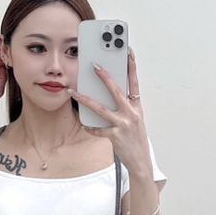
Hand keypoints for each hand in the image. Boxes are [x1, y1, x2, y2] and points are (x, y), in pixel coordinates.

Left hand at [75, 47, 149, 173]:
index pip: (134, 83)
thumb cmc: (136, 139)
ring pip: (101, 109)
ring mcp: (123, 124)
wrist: (140, 161)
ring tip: (74, 93)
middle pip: (116, 91)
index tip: (127, 53)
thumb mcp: (135, 120)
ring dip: (85, 100)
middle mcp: (131, 114)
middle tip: (95, 66)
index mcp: (137, 107)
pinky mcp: (115, 136)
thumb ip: (125, 107)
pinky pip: (98, 129)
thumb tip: (110, 95)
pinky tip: (86, 125)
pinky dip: (91, 127)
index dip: (131, 67)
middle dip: (105, 77)